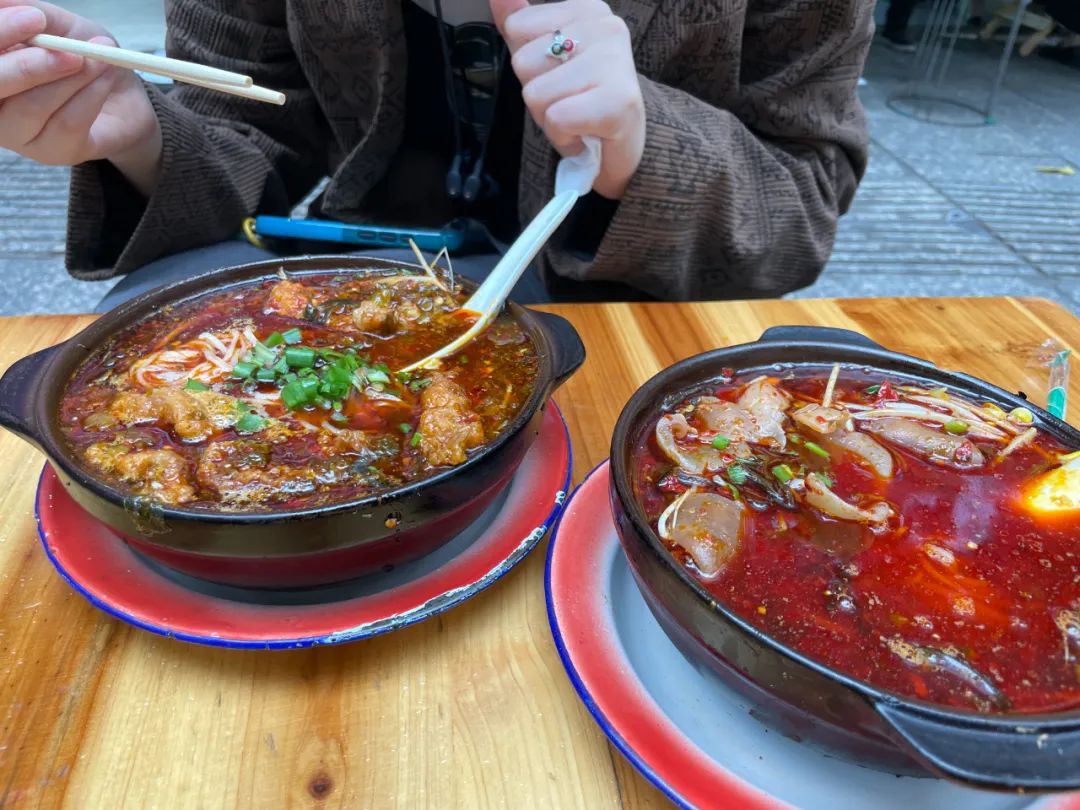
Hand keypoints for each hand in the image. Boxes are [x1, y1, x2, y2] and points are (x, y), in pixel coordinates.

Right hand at [0, 1, 161, 194]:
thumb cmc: (82, 59)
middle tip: (68, 50)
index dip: (1, 33)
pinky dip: (90, 95)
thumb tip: (2, 0)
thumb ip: (30, 11)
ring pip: (31, 107)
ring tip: (99, 59)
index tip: (34, 17)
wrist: (124, 98)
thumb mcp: (59, 25)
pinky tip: (106, 77)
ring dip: (70, 79)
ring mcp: (19, 134)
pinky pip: (66, 123)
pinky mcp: (52, 152)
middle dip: (28, 66)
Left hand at [491, 0, 644, 199]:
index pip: (516, 28)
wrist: (622, 151)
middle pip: (522, 62)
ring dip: (549, 120)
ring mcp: (615, 61)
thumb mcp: (543, 60)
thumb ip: (520, 25)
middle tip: (570, 105)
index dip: (528, 65)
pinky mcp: (618, 101)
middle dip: (537, 96)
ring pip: (535, 94)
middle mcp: (606, 26)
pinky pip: (556, 119)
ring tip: (577, 121)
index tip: (559, 80)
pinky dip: (563, 138)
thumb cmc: (582, 104)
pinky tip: (585, 135)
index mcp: (587, 10)